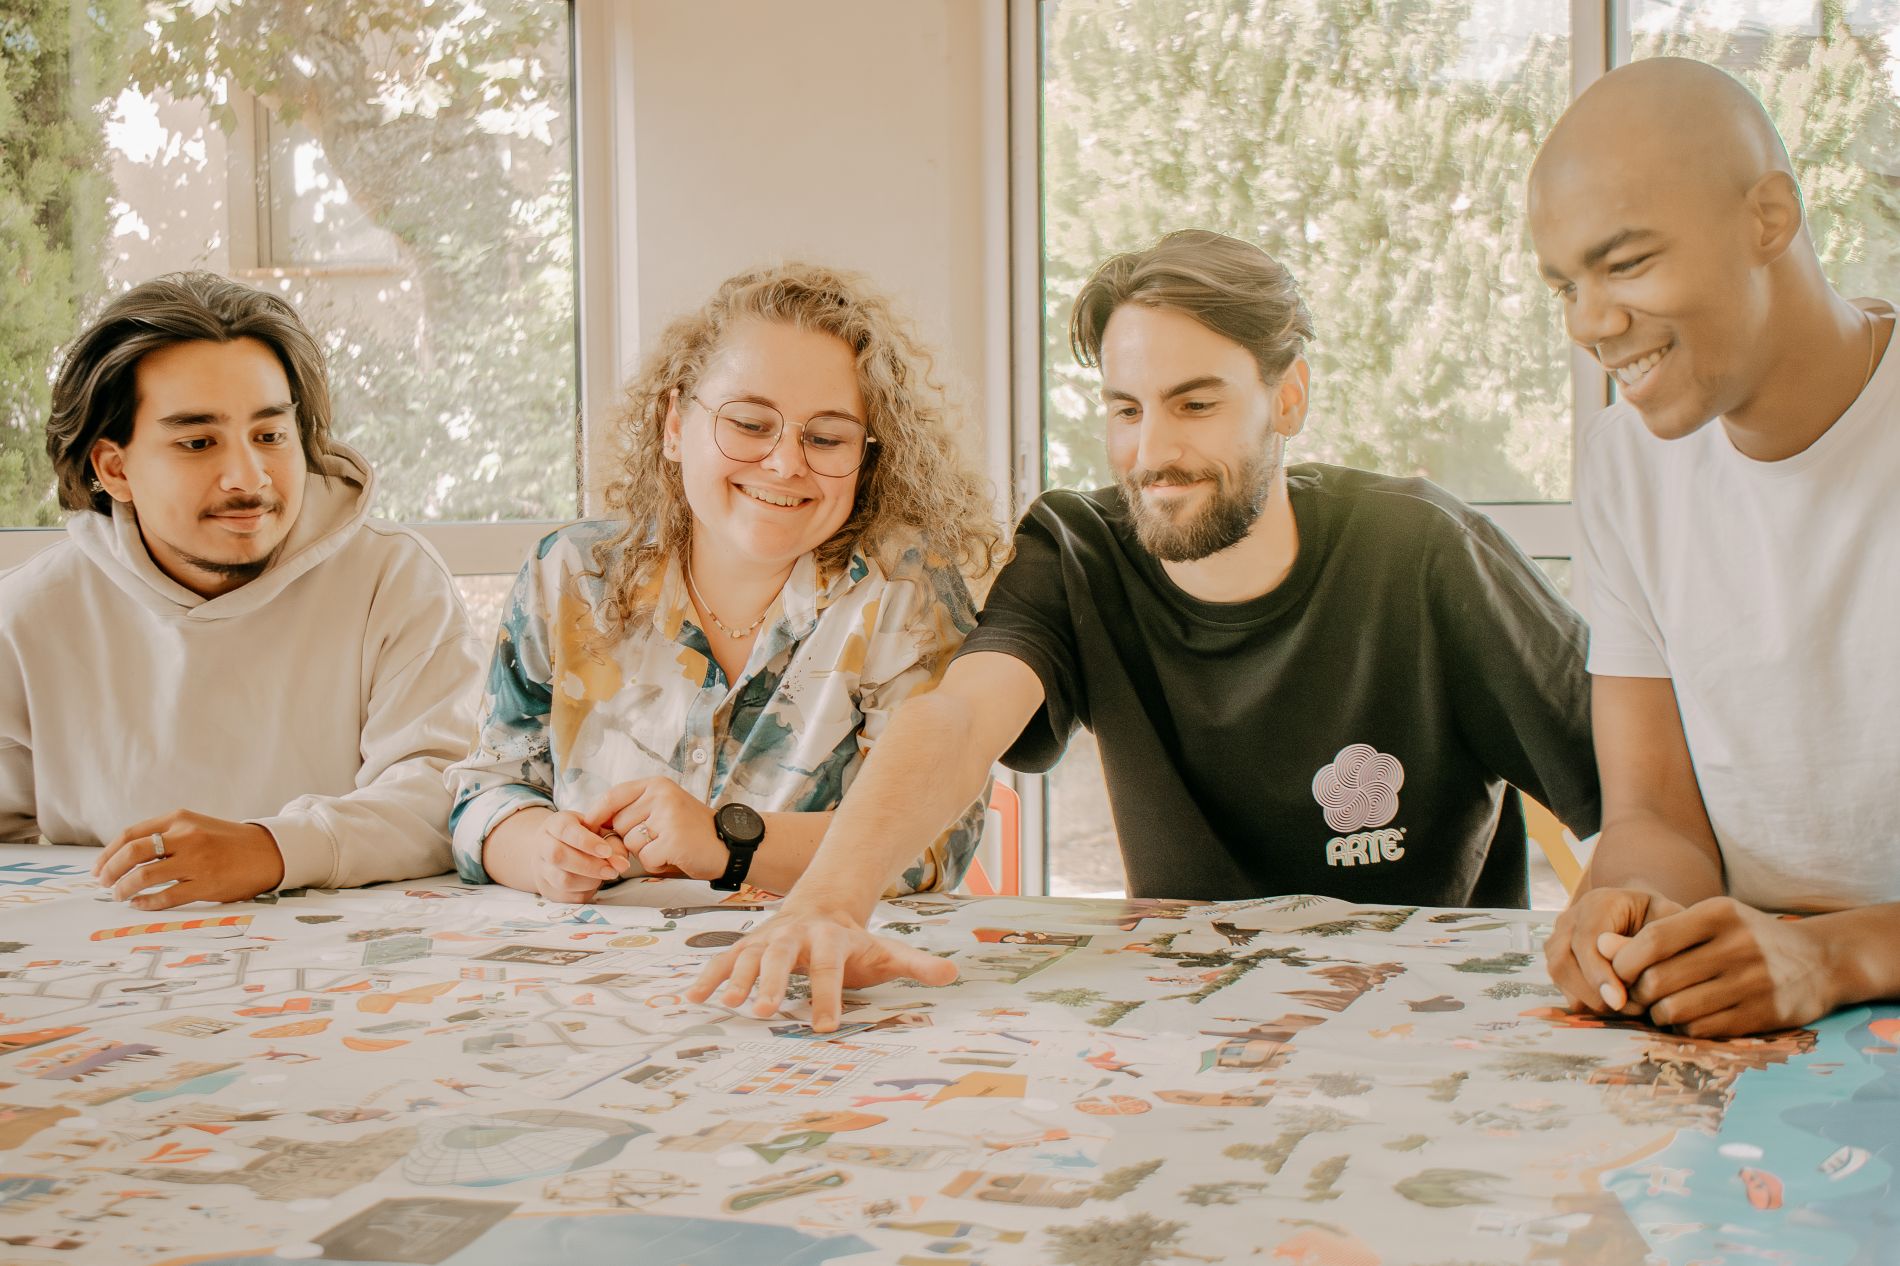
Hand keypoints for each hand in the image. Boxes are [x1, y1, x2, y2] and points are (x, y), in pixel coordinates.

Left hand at [92, 811, 285, 908]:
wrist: (267, 852)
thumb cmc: (226, 841)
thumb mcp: (195, 826)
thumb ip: (164, 835)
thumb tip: (122, 857)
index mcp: (180, 819)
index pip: (130, 835)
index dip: (107, 854)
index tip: (98, 869)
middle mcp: (186, 837)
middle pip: (132, 853)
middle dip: (110, 871)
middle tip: (105, 884)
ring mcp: (196, 861)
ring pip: (144, 875)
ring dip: (124, 889)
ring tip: (120, 896)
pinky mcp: (206, 884)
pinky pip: (166, 896)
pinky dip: (146, 903)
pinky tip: (140, 904)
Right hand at [521, 808, 624, 903]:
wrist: (555, 848)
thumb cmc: (583, 836)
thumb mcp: (598, 829)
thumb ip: (612, 841)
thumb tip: (622, 864)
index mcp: (555, 824)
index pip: (566, 830)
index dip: (587, 842)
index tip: (606, 851)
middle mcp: (543, 845)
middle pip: (559, 856)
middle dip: (589, 866)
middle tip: (612, 870)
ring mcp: (541, 869)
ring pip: (561, 880)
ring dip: (589, 881)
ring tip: (606, 875)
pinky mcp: (547, 889)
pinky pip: (566, 897)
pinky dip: (585, 892)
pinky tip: (594, 882)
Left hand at [584, 779, 721, 881]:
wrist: (729, 845)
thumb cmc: (693, 830)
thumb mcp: (664, 808)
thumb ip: (635, 810)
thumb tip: (595, 823)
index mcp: (657, 785)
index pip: (613, 796)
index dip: (596, 813)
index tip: (589, 827)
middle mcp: (661, 796)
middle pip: (618, 824)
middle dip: (629, 838)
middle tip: (657, 839)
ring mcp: (668, 817)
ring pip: (630, 843)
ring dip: (645, 853)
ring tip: (669, 847)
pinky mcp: (673, 840)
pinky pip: (646, 859)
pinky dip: (657, 864)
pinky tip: (675, 857)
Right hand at [685, 902, 958, 1031]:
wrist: (820, 905)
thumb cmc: (853, 941)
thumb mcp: (885, 950)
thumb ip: (915, 964)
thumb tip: (951, 975)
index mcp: (829, 939)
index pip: (829, 968)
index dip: (827, 996)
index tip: (825, 1026)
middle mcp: (793, 936)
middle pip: (781, 957)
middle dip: (771, 982)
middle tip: (763, 1011)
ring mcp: (766, 939)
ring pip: (748, 956)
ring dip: (736, 979)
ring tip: (728, 1004)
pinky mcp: (746, 946)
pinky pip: (723, 960)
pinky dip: (708, 977)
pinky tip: (692, 999)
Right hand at [1545, 886, 1683, 1015]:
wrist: (1645, 915)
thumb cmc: (1661, 919)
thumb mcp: (1668, 922)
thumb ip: (1652, 944)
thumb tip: (1627, 977)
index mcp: (1597, 903)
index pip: (1585, 940)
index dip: (1598, 972)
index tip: (1619, 999)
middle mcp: (1570, 919)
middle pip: (1562, 961)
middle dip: (1591, 991)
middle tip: (1624, 1008)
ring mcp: (1558, 939)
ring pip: (1559, 976)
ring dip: (1588, 998)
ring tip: (1624, 1006)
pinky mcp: (1558, 959)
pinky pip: (1563, 987)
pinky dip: (1586, 1001)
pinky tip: (1614, 1002)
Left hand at [1602, 897, 1836, 1036]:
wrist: (1820, 962)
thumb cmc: (1748, 938)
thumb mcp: (1708, 921)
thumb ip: (1655, 933)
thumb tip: (1599, 945)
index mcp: (1719, 914)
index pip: (1652, 940)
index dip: (1624, 962)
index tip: (1618, 971)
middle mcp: (1737, 946)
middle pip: (1658, 980)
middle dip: (1636, 993)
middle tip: (1636, 994)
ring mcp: (1752, 983)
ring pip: (1674, 1010)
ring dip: (1657, 1013)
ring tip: (1661, 1006)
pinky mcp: (1762, 1015)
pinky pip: (1701, 1029)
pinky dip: (1683, 1027)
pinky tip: (1688, 1017)